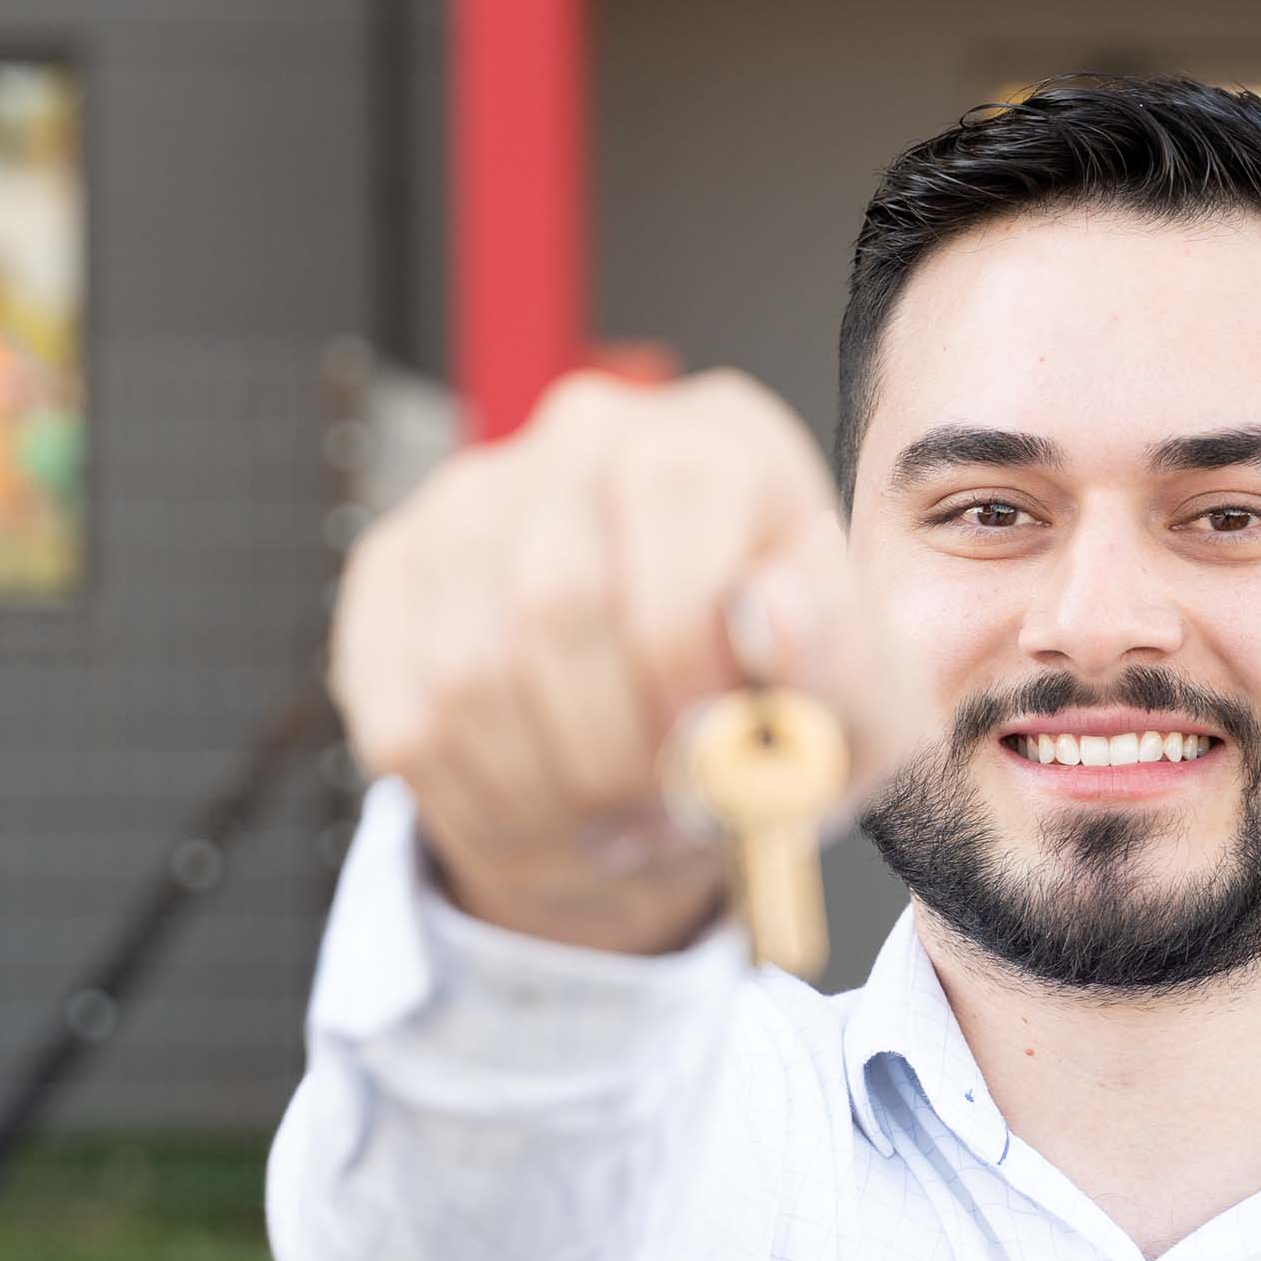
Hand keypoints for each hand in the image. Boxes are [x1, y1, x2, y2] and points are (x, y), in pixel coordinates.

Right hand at [328, 368, 930, 952]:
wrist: (682, 744)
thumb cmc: (786, 715)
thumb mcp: (866, 713)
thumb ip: (845, 665)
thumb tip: (772, 612)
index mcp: (723, 439)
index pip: (674, 502)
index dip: (685, 653)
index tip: (712, 755)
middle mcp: (589, 434)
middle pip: (556, 599)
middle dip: (612, 748)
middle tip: (660, 820)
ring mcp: (474, 495)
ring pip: (470, 669)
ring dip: (547, 789)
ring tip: (615, 826)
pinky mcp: (394, 569)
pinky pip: (405, 711)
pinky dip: (480, 799)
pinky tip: (546, 813)